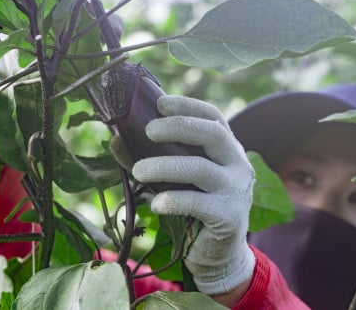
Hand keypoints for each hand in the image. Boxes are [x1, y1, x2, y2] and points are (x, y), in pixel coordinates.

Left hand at [132, 95, 255, 294]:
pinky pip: (197, 203)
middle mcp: (238, 166)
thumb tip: (117, 140)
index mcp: (228, 150)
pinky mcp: (230, 217)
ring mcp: (237, 191)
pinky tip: (155, 205)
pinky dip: (172, 200)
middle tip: (148, 131)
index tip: (160, 103)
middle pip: (212, 134)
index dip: (187, 106)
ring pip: (200, 169)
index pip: (213, 117)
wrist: (219, 253)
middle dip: (178, 127)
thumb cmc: (195, 209)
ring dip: (164, 166)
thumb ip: (155, 158)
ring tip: (138, 171)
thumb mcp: (179, 179)